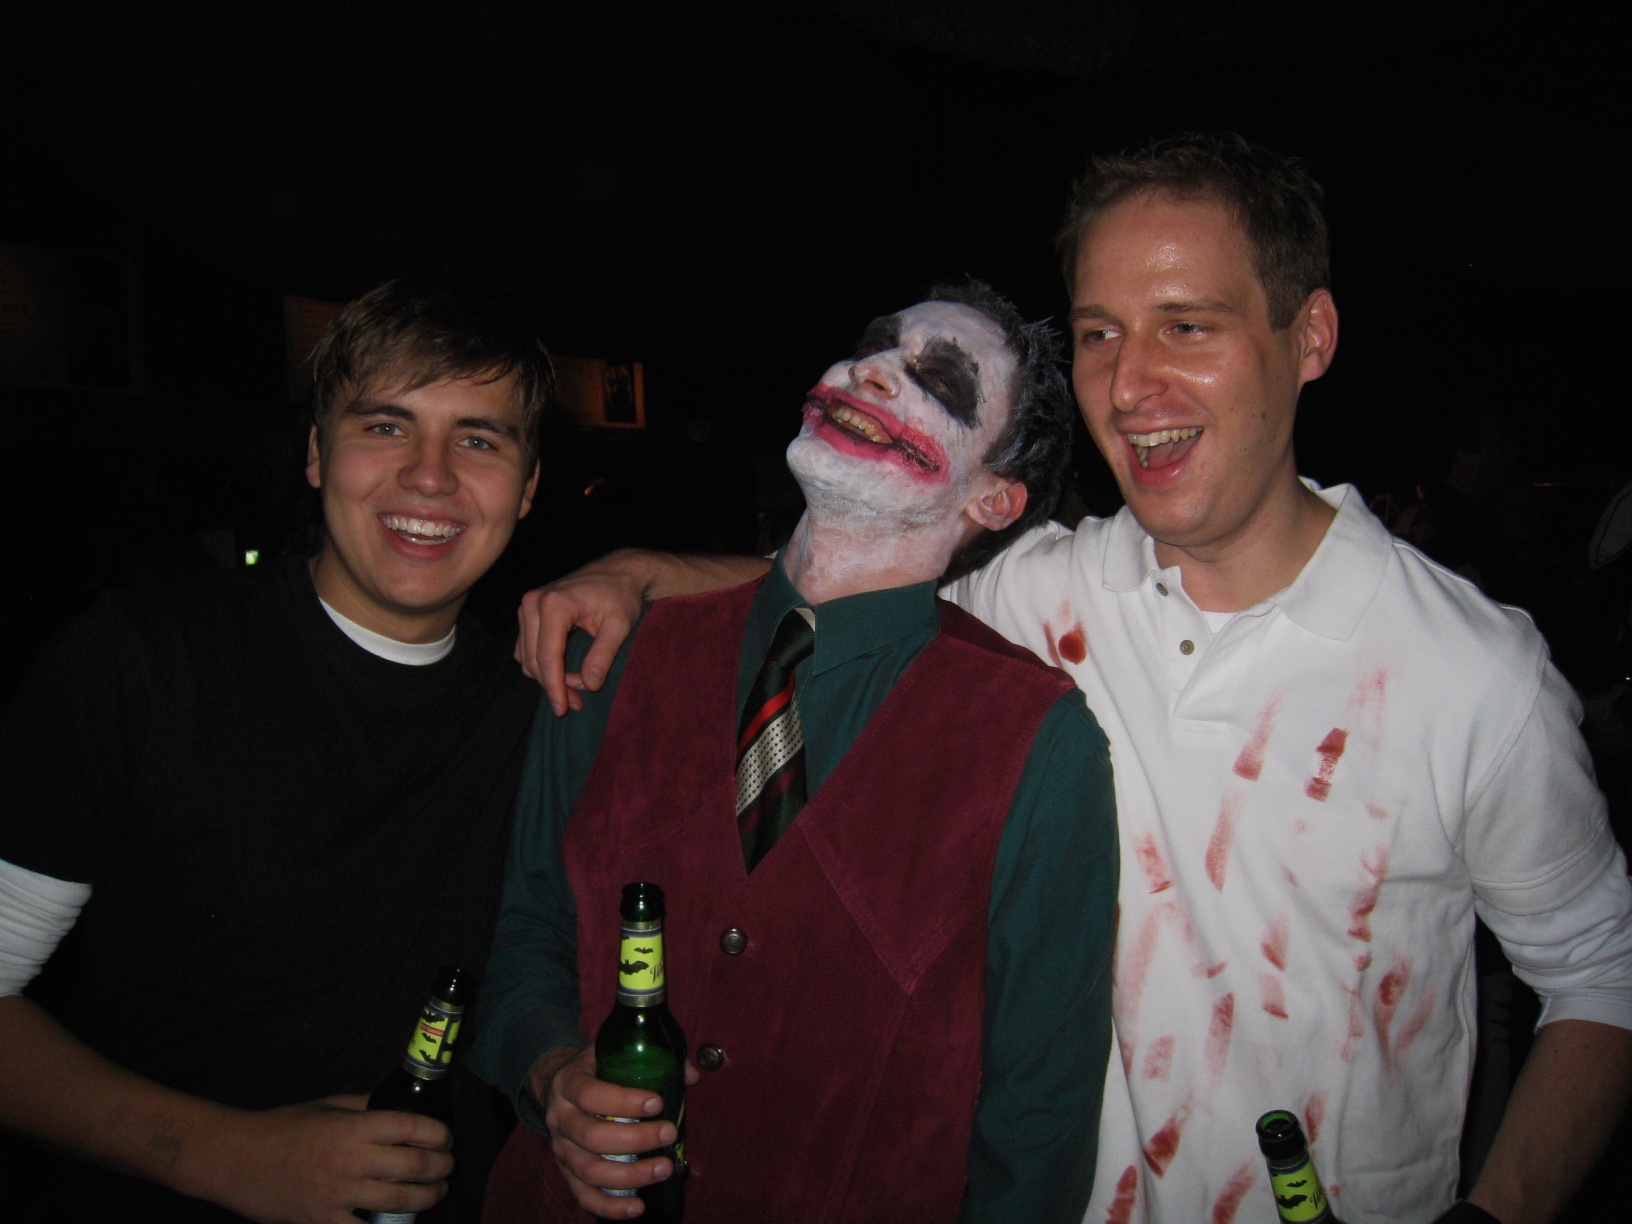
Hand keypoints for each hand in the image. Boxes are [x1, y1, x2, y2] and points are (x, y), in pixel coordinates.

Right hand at [191, 1095, 453, 1223]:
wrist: (236, 1159)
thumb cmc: (282, 1127)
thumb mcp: (327, 1105)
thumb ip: (365, 1107)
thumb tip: (399, 1109)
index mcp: (354, 1127)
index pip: (412, 1127)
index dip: (439, 1134)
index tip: (447, 1138)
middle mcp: (351, 1160)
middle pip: (414, 1166)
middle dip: (441, 1167)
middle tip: (447, 1168)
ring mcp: (337, 1194)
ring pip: (398, 1201)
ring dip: (427, 1198)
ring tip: (435, 1193)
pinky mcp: (322, 1221)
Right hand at [513, 551, 650, 715]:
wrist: (617, 572)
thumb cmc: (620, 596)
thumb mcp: (619, 626)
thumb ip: (603, 655)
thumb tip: (589, 685)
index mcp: (554, 604)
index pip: (547, 656)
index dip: (554, 687)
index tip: (563, 709)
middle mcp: (533, 603)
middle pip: (534, 659)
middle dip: (553, 686)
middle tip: (577, 704)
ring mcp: (527, 606)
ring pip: (527, 656)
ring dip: (547, 678)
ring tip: (575, 691)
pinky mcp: (528, 612)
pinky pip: (526, 648)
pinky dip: (541, 665)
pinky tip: (563, 674)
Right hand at [529, 1046, 696, 1219]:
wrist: (555, 1087)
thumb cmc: (592, 1070)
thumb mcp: (610, 1053)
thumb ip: (649, 1057)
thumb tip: (689, 1075)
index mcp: (568, 1084)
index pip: (590, 1095)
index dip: (624, 1101)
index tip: (657, 1103)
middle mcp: (560, 1119)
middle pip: (593, 1137)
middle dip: (636, 1139)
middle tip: (670, 1134)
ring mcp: (561, 1150)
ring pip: (591, 1171)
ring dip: (631, 1175)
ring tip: (665, 1168)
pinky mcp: (566, 1173)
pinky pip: (584, 1196)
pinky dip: (611, 1207)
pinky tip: (638, 1207)